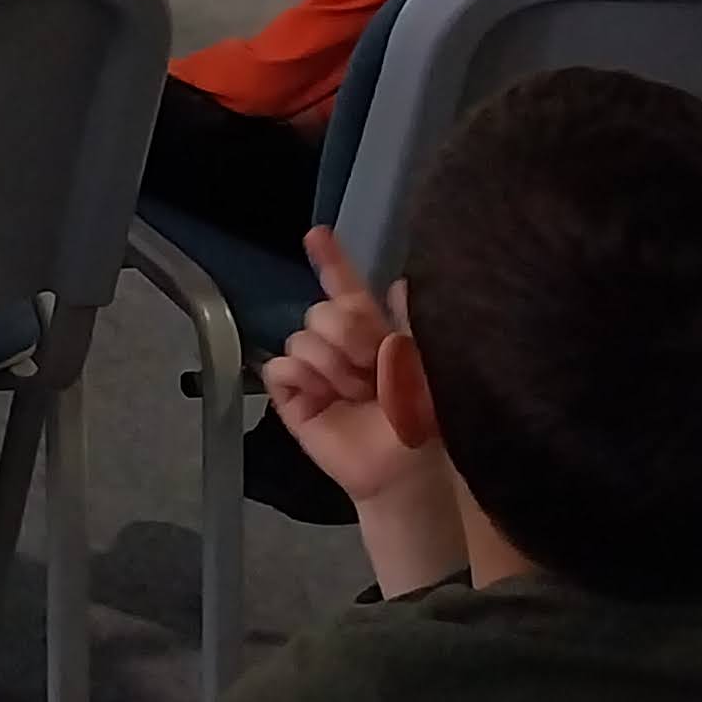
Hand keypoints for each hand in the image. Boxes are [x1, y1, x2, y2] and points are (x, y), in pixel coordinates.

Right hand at [260, 228, 434, 510]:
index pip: (346, 289)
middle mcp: (337, 345)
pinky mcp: (290, 395)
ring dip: (332, 366)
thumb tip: (401, 283)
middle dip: (348, 334)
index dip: (331, 261)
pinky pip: (280, 366)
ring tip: (354, 394)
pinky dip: (304, 378)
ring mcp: (311, 370)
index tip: (317, 234)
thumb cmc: (419, 420)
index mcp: (370, 333)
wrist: (402, 468)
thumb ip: (408, 326)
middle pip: (321, 311)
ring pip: (301, 339)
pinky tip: (325, 398)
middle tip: (371, 367)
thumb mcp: (422, 368)